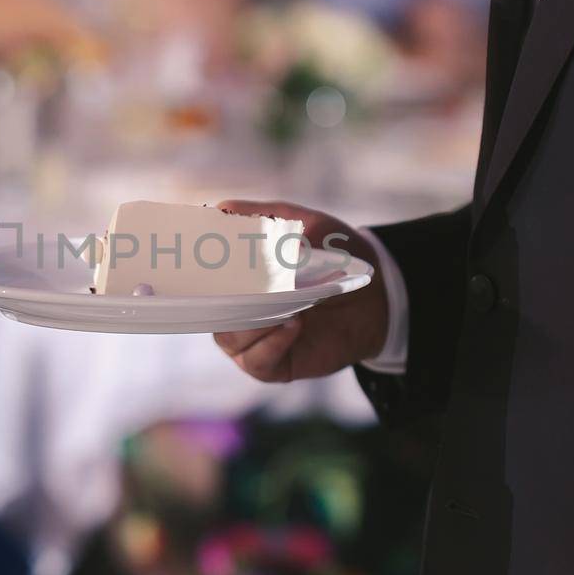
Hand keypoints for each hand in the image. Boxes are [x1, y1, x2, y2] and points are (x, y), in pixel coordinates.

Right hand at [212, 201, 387, 382]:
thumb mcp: (303, 224)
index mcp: (237, 279)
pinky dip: (271, 343)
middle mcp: (238, 311)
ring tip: (278, 303)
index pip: (203, 280)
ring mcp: (254, 340)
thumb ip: (264, 217)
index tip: (194, 259)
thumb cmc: (336, 255)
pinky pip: (258, 360)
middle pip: (210, 311)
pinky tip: (293, 325)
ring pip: (229, 338)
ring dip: (250, 321)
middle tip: (238, 283)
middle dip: (221, 298)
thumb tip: (223, 209)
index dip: (194, 273)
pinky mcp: (275, 365)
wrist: (379, 293)